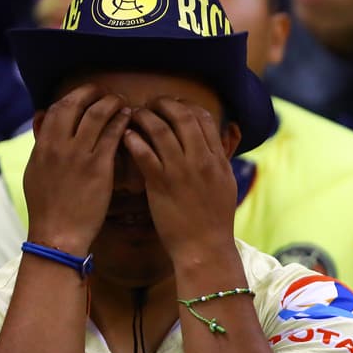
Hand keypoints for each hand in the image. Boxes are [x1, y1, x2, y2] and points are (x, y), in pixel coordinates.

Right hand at [24, 84, 130, 253]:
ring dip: (112, 104)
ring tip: (123, 102)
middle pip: (76, 105)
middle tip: (108, 93)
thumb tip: (41, 118)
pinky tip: (130, 119)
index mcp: (43, 145)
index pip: (57, 108)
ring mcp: (80, 155)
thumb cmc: (48, 205)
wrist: (59, 232)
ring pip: (98, 115)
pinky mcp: (100, 167)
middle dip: (94, 93)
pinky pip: (113, 136)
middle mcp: (59, 145)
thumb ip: (41, 143)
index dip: (74, 96)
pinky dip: (123, 123)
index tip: (87, 94)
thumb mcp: (35, 170)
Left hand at [121, 96, 238, 258]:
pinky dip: (133, 140)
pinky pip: (144, 152)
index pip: (204, 118)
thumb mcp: (226, 183)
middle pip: (183, 116)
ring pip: (160, 129)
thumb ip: (222, 157)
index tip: (173, 106)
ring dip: (144, 117)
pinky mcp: (160, 184)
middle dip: (163, 104)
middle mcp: (201, 160)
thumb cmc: (214, 219)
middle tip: (150, 104)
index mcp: (218, 159)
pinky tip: (126, 137)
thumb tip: (226, 134)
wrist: (205, 247)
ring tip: (133, 116)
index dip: (186, 105)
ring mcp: (180, 171)